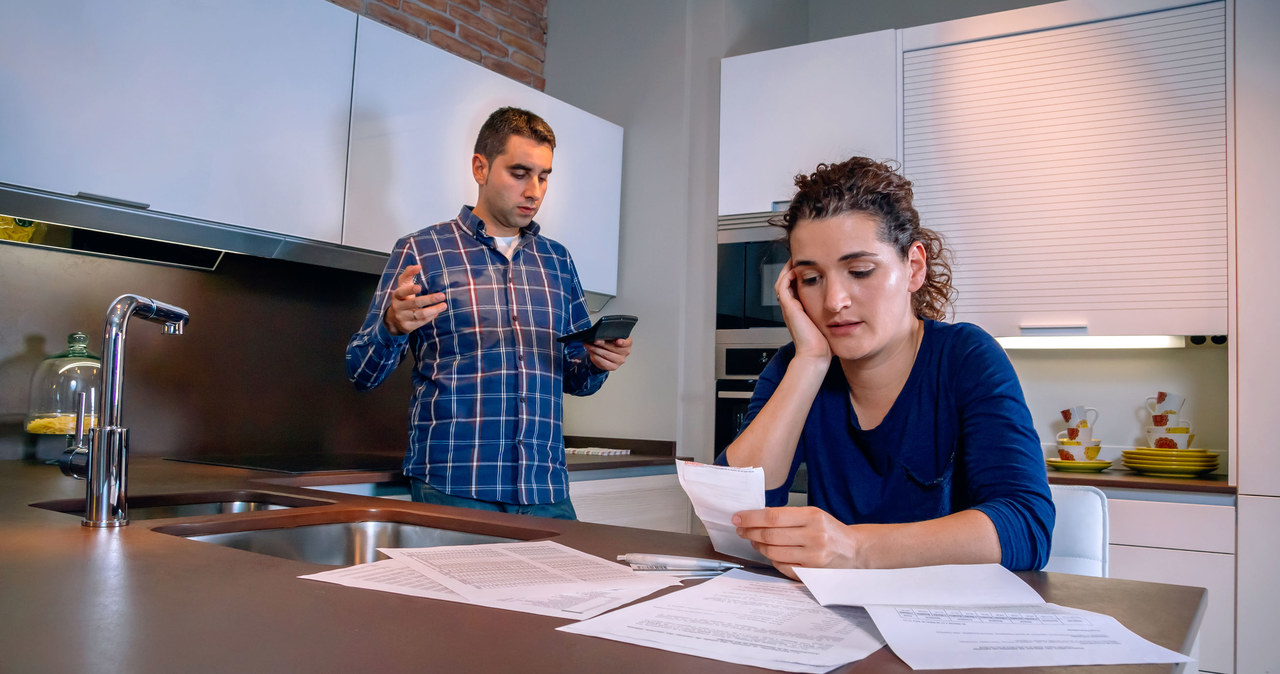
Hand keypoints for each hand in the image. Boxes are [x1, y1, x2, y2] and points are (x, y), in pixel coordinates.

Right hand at [383, 264, 446, 335]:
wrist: (394, 319)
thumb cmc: (402, 298)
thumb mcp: (403, 285)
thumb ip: (408, 273)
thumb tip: (418, 266)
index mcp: (397, 295)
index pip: (402, 292)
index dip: (410, 290)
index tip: (419, 287)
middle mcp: (398, 307)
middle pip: (415, 303)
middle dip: (429, 299)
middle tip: (442, 295)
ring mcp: (403, 317)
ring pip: (420, 314)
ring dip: (433, 309)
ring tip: (444, 305)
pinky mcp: (408, 327)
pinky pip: (421, 322)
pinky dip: (431, 316)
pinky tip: (437, 312)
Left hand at [584, 337, 631, 370]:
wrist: (607, 352)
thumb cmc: (611, 342)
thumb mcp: (612, 336)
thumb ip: (610, 334)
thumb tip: (600, 333)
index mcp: (627, 343)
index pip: (627, 342)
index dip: (622, 342)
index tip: (618, 341)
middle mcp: (625, 352)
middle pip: (613, 348)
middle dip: (602, 344)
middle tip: (594, 340)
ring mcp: (620, 360)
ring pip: (606, 355)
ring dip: (595, 349)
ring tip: (588, 345)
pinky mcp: (613, 367)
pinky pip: (602, 362)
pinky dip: (595, 356)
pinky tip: (591, 352)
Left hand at [733, 506, 857, 578]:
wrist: (854, 550)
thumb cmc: (831, 531)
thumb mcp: (814, 514)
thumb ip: (789, 515)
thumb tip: (758, 516)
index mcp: (813, 517)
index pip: (773, 516)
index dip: (752, 518)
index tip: (738, 518)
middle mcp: (813, 536)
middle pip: (770, 535)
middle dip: (750, 532)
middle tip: (741, 530)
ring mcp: (812, 557)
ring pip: (773, 552)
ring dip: (759, 546)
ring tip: (754, 541)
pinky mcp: (812, 573)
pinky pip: (783, 567)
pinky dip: (772, 560)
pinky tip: (769, 553)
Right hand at [774, 260, 829, 361]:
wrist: (817, 355)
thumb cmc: (824, 344)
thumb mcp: (829, 323)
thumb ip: (833, 314)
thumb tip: (847, 305)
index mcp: (800, 311)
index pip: (795, 287)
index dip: (802, 276)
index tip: (812, 266)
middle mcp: (792, 308)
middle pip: (787, 282)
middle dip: (794, 269)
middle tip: (802, 258)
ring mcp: (789, 307)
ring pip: (782, 282)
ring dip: (789, 269)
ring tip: (798, 259)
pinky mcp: (789, 307)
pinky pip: (782, 286)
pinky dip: (787, 275)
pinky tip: (797, 268)